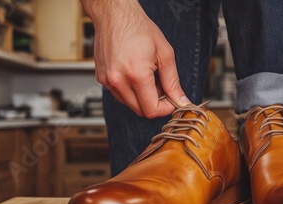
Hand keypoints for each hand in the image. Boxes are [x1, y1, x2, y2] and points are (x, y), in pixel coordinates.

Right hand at [82, 0, 190, 117]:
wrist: (114, 15)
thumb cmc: (138, 28)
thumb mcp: (164, 54)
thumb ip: (173, 82)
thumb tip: (181, 100)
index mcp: (136, 74)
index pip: (151, 109)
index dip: (165, 108)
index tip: (171, 101)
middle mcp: (118, 80)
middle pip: (140, 110)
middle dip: (154, 103)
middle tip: (161, 87)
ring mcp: (107, 80)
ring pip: (129, 104)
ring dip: (141, 98)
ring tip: (148, 77)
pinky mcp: (101, 78)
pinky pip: (119, 95)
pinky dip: (130, 91)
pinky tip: (135, 75)